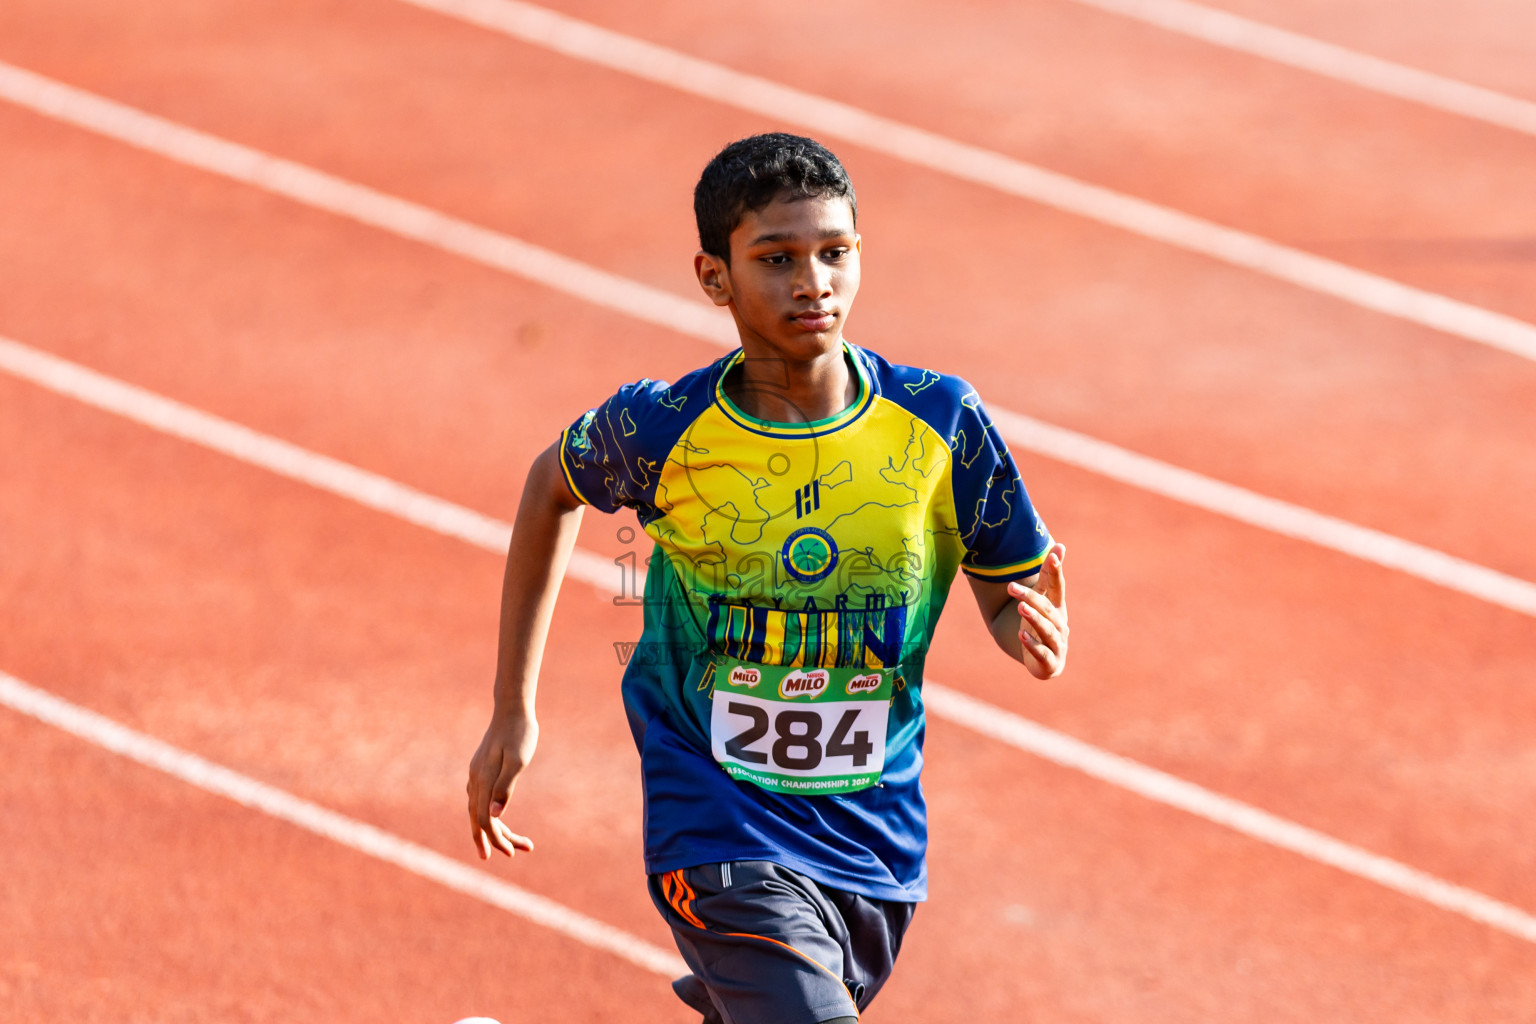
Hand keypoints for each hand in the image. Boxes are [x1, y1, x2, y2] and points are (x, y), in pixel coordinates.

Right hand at [466, 713, 538, 859]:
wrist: (512, 709)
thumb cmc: (520, 734)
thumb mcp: (519, 760)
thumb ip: (505, 787)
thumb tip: (494, 816)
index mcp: (483, 780)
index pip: (484, 820)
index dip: (495, 839)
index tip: (511, 853)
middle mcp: (475, 779)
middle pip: (478, 819)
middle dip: (493, 840)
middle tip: (511, 855)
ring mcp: (476, 774)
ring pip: (477, 809)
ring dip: (493, 828)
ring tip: (510, 842)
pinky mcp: (480, 768)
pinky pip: (478, 798)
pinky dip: (486, 812)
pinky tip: (494, 816)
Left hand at [1007, 543, 1067, 678]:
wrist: (1045, 662)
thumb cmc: (1042, 626)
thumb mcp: (1043, 601)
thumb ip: (1048, 576)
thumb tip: (1060, 545)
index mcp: (1057, 608)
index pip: (1057, 587)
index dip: (1056, 571)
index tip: (1055, 554)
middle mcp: (1060, 624)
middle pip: (1046, 608)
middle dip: (1030, 597)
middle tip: (1011, 587)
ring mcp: (1057, 644)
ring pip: (1046, 630)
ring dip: (1034, 618)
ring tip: (1021, 607)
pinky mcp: (1050, 662)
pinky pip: (1041, 653)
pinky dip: (1032, 645)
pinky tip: (1021, 636)